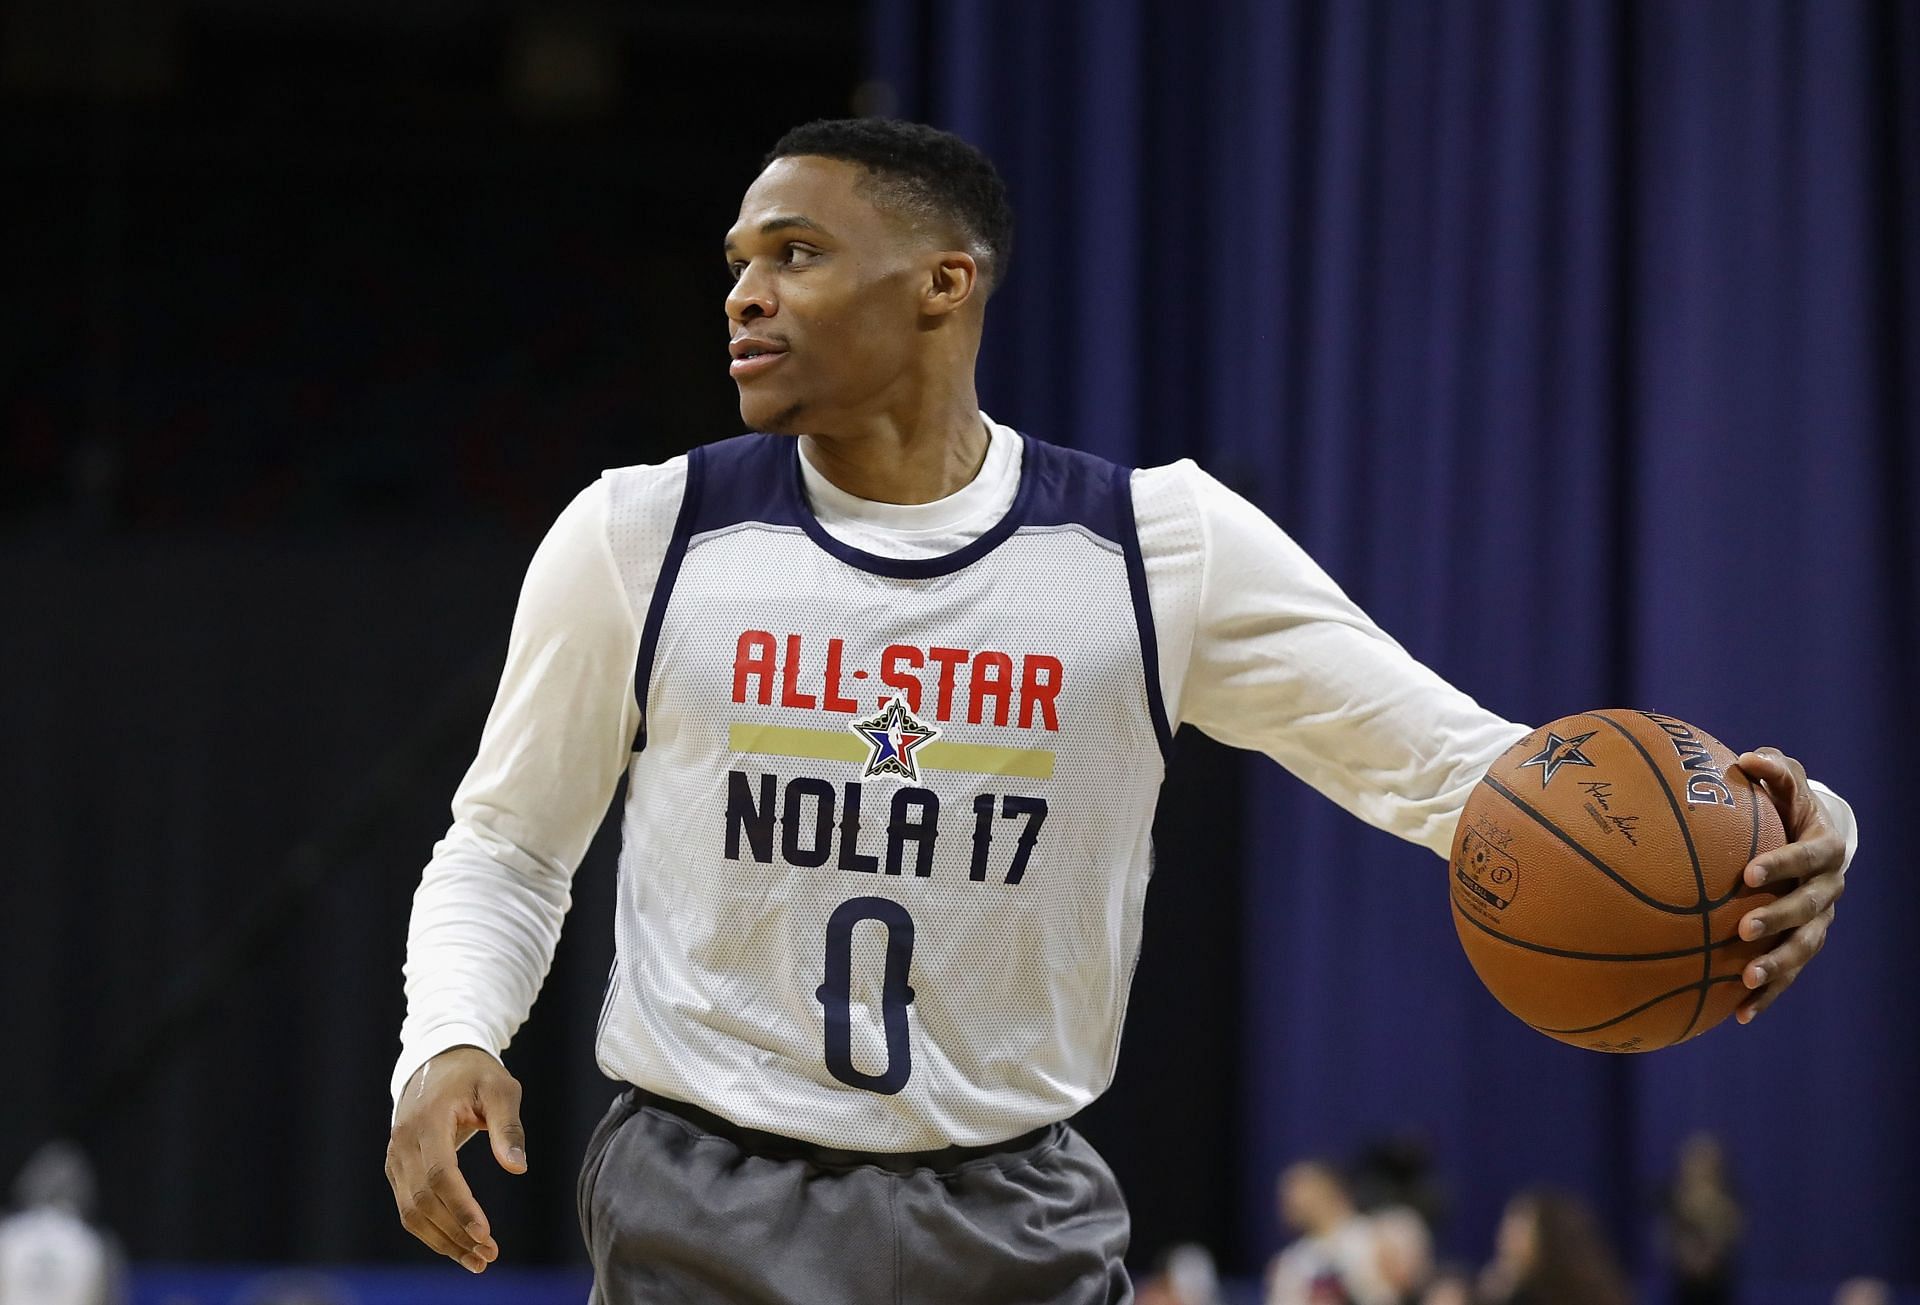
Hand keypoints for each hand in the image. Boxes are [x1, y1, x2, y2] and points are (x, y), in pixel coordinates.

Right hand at [385, 1046, 527, 1271]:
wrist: (438, 1059)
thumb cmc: (475, 1073)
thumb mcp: (500, 1088)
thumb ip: (508, 1126)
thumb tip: (517, 1167)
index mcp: (427, 1121)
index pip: (439, 1174)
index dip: (460, 1207)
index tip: (485, 1233)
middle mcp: (403, 1143)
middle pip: (422, 1201)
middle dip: (454, 1233)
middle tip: (489, 1255)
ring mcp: (395, 1157)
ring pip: (410, 1211)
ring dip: (442, 1240)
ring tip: (477, 1260)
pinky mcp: (398, 1167)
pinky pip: (408, 1206)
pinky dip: (431, 1230)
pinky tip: (458, 1246)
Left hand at [1733, 747, 1847, 1023]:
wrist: (1814, 838)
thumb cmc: (1788, 805)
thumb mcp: (1786, 782)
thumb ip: (1771, 769)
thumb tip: (1745, 758)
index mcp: (1824, 849)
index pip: (1808, 856)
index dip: (1783, 864)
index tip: (1748, 873)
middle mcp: (1827, 889)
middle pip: (1808, 909)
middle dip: (1778, 919)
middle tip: (1742, 928)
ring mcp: (1819, 921)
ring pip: (1804, 948)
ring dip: (1777, 966)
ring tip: (1747, 978)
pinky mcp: (1803, 945)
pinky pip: (1788, 973)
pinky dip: (1767, 995)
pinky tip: (1739, 1015)